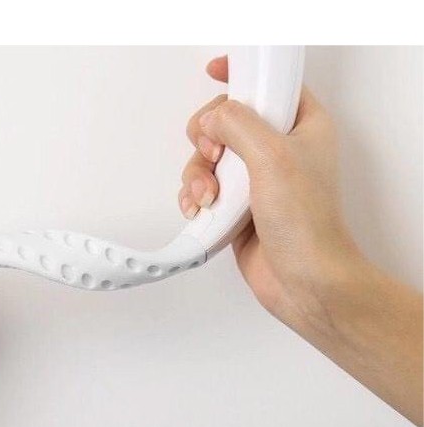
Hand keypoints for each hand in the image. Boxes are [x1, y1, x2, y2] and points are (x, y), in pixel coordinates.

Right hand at [180, 55, 422, 426]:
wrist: (301, 279)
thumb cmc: (305, 223)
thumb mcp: (272, 156)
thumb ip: (237, 123)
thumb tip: (210, 119)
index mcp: (302, 125)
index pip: (268, 86)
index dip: (239, 78)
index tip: (213, 75)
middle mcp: (278, 150)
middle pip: (226, 123)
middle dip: (206, 140)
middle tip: (212, 156)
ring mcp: (256, 180)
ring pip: (208, 160)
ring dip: (196, 176)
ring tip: (205, 198)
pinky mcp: (237, 208)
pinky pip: (204, 190)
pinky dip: (193, 197)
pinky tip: (197, 210)